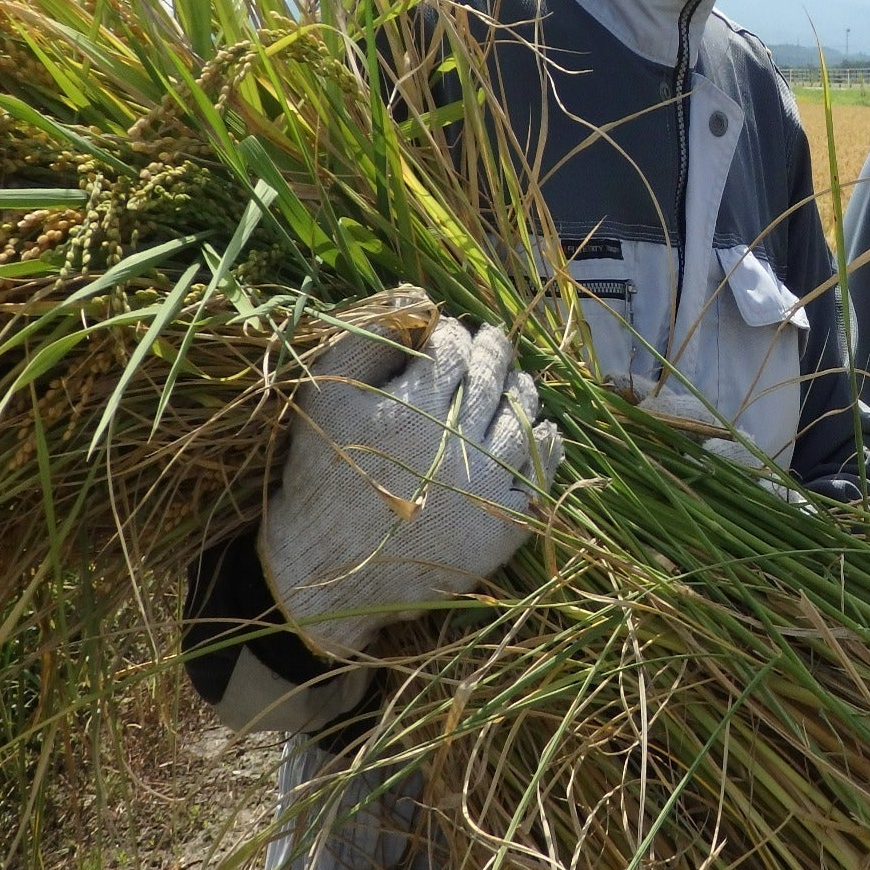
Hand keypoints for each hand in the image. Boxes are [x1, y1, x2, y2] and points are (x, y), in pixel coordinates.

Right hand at [258, 297, 562, 657]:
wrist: (328, 569)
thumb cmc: (322, 475)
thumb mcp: (324, 397)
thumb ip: (367, 341)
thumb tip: (416, 300)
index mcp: (413, 406)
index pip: (453, 348)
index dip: (452, 335)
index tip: (446, 338)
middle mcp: (457, 442)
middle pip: (493, 375)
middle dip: (492, 350)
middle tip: (490, 342)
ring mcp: (487, 484)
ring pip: (523, 415)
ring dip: (521, 389)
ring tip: (512, 382)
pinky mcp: (504, 523)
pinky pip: (542, 470)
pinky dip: (546, 442)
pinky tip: (539, 430)